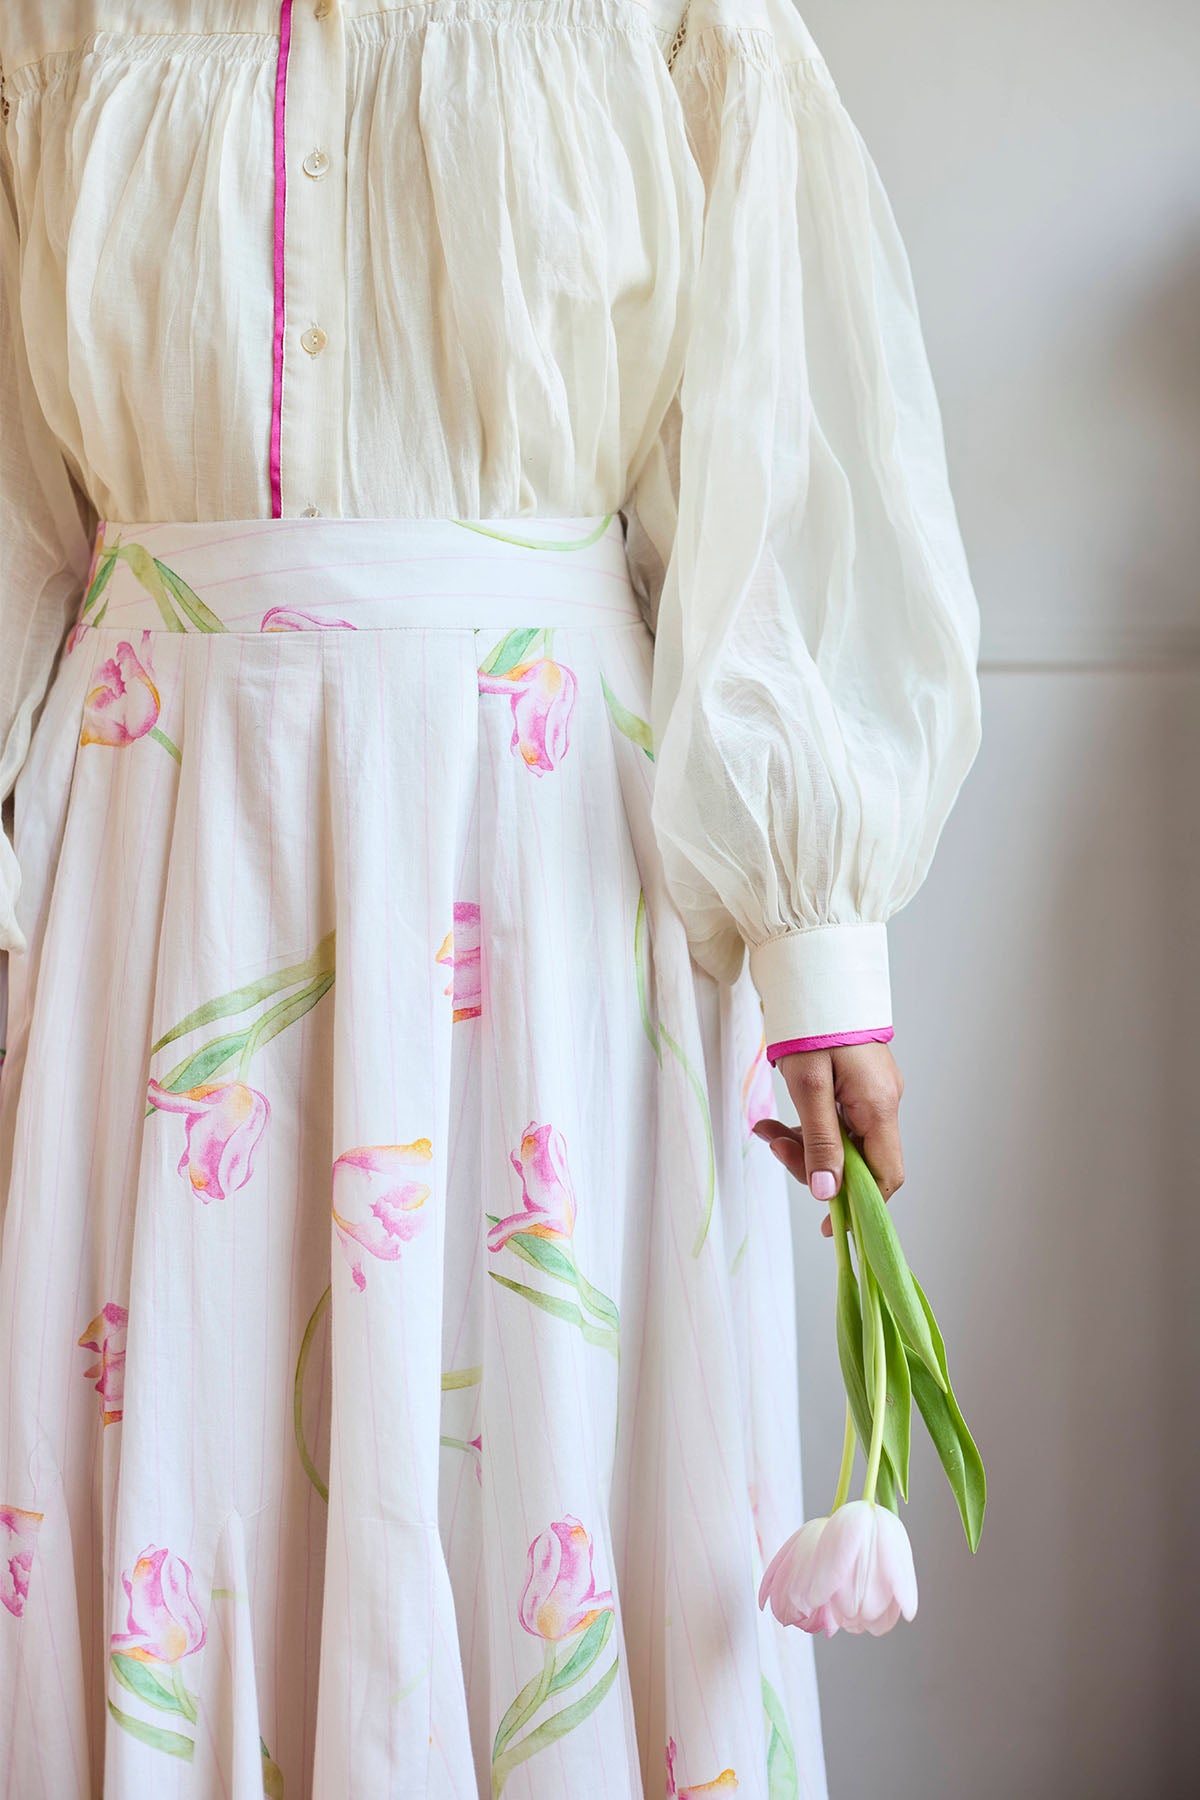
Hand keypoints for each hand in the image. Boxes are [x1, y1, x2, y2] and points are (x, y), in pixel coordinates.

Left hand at [751, 1042, 903, 1236]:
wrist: (813, 975)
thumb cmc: (812, 1026)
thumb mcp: (808, 1088)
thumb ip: (820, 1143)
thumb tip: (828, 1195)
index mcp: (879, 1106)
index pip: (887, 1176)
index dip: (862, 1206)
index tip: (829, 1225)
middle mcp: (883, 1102)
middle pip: (859, 1160)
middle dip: (814, 1164)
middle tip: (774, 1147)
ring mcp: (871, 1092)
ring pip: (842, 1140)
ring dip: (803, 1143)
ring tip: (766, 1130)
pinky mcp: (857, 1083)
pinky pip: (836, 1119)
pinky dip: (807, 1125)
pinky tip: (776, 1121)